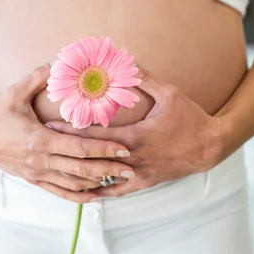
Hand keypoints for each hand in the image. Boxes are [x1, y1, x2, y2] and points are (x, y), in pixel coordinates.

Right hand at [0, 63, 133, 202]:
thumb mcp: (15, 92)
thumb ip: (37, 77)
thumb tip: (57, 60)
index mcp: (40, 140)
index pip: (79, 148)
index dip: (104, 149)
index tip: (124, 148)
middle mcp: (40, 161)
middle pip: (82, 170)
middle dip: (109, 170)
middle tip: (132, 169)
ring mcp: (37, 173)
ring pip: (73, 184)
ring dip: (97, 183)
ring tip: (119, 180)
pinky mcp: (33, 180)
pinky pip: (59, 192)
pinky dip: (78, 196)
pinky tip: (94, 196)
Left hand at [46, 67, 227, 197]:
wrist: (210, 146)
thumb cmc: (190, 117)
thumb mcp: (170, 93)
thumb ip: (145, 78)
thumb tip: (125, 59)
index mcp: (135, 137)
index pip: (95, 136)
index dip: (70, 132)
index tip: (48, 127)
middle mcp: (133, 158)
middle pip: (92, 158)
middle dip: (67, 152)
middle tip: (43, 147)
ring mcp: (139, 173)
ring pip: (103, 179)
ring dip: (80, 174)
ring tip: (57, 170)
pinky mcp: (145, 182)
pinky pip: (118, 191)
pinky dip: (101, 191)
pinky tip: (85, 193)